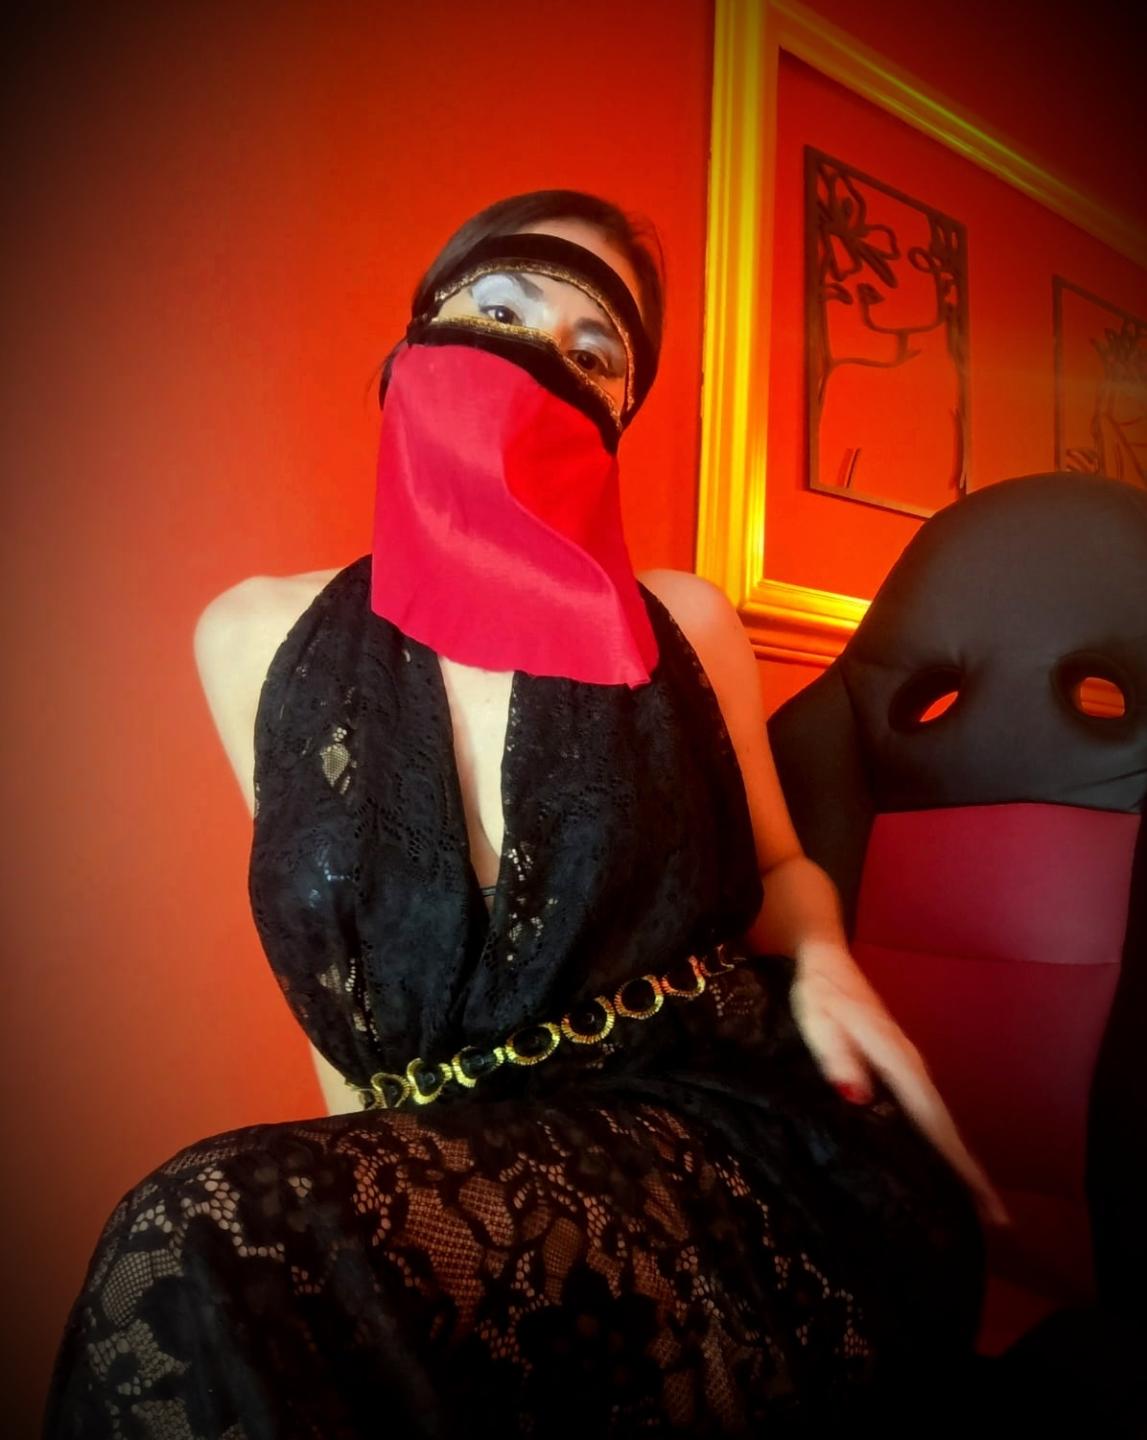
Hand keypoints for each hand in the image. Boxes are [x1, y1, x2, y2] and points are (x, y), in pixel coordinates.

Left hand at [789, 940, 1009, 1229]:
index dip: (957, 1160)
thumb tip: (857, 1098)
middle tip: (996, 1220)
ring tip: (977, 1203)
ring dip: (958, 1157)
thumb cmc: (818, 992)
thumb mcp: (817, 1019)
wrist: (825, 959)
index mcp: (896, 1058)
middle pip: (945, 1124)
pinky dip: (940, 1138)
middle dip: (969, 1170)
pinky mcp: (899, 1065)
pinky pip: (926, 1109)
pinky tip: (941, 1160)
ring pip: (938, 1118)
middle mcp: (911, 1064)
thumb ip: (836, 1056)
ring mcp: (909, 1064)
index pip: (932, 1118)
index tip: (984, 1199)